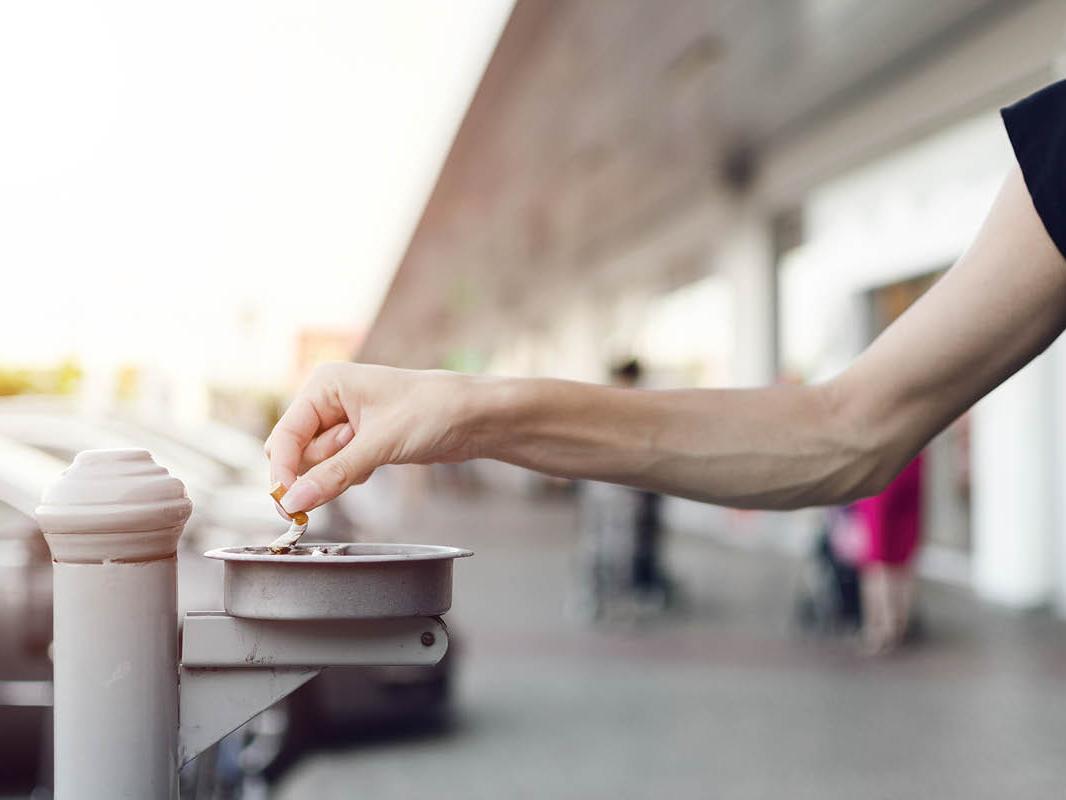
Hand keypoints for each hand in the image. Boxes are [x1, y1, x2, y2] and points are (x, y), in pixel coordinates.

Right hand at [265, 363, 480, 512]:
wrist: (472, 416)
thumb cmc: (431, 411)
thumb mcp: (379, 444)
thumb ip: (333, 474)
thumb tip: (294, 500)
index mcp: (324, 385)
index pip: (284, 435)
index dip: (284, 470)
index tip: (289, 503)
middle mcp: (329, 400)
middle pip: (297, 453)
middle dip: (322, 468)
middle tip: (358, 463)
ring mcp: (343, 421)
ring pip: (319, 465)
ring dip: (342, 471)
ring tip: (378, 452)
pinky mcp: (359, 441)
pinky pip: (339, 469)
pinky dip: (355, 474)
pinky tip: (381, 460)